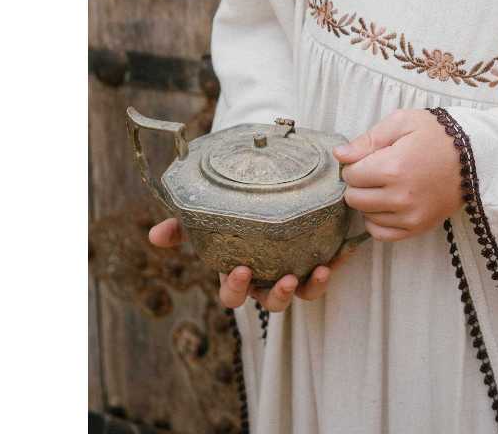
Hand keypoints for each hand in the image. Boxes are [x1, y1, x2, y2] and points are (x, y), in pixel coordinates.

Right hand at [147, 217, 360, 310]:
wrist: (271, 194)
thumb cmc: (235, 213)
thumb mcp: (209, 216)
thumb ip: (184, 225)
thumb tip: (155, 235)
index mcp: (239, 273)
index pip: (232, 294)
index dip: (236, 288)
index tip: (241, 270)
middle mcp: (266, 280)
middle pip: (270, 303)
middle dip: (278, 296)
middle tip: (285, 279)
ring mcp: (293, 273)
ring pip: (302, 294)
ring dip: (310, 287)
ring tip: (319, 271)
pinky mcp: (317, 261)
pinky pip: (327, 269)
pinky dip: (336, 261)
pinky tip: (343, 250)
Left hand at [333, 108, 463, 241]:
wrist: (475, 156)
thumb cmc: (437, 135)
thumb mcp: (403, 122)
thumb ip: (368, 139)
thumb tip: (339, 155)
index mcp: (393, 167)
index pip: (351, 175)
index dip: (355, 164)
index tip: (369, 158)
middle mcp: (400, 197)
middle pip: (354, 198)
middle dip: (359, 183)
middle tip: (375, 171)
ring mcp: (410, 216)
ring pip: (366, 216)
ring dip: (368, 202)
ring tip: (385, 185)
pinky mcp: (419, 227)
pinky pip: (381, 234)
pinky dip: (377, 221)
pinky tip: (387, 205)